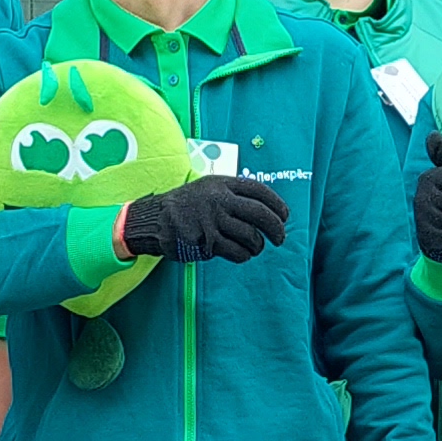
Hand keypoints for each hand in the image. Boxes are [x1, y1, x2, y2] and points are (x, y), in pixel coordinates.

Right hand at [119, 176, 290, 262]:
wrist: (156, 219)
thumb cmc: (187, 205)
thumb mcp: (208, 188)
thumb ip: (233, 194)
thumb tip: (266, 210)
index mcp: (222, 184)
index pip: (259, 191)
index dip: (277, 204)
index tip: (285, 215)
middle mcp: (219, 200)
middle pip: (260, 214)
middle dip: (276, 229)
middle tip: (280, 238)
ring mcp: (213, 221)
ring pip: (251, 236)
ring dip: (258, 245)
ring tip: (256, 247)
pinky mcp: (207, 242)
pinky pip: (237, 252)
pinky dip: (244, 255)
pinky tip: (242, 254)